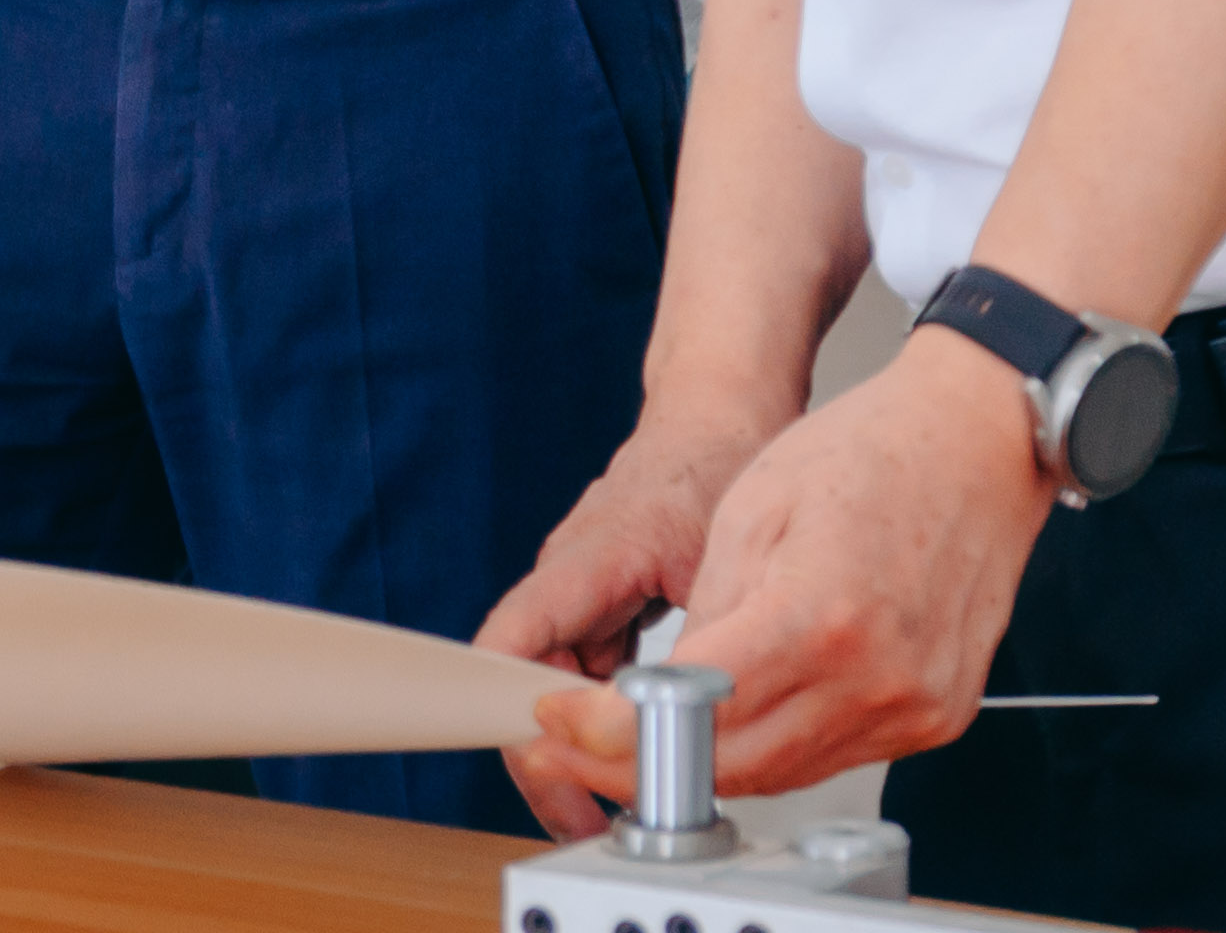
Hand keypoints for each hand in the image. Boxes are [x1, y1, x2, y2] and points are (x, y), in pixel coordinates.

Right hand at [477, 400, 788, 835]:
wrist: (721, 410)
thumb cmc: (717, 458)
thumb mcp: (719, 553)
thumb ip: (698, 632)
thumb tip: (695, 712)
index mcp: (580, 565)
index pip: (506, 645)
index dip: (504, 711)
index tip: (534, 768)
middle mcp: (566, 582)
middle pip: (526, 683)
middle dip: (556, 755)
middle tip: (593, 815)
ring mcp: (580, 594)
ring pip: (557, 685)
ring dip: (584, 740)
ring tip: (624, 796)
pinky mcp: (601, 603)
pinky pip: (586, 672)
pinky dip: (608, 713)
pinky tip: (648, 742)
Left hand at [521, 331, 1054, 815]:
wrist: (977, 440)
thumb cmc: (873, 451)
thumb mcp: (752, 508)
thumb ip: (704, 611)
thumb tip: (660, 692)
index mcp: (817, 617)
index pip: (687, 713)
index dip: (607, 735)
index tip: (558, 730)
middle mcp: (875, 678)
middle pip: (730, 765)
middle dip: (635, 766)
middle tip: (575, 749)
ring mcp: (914, 706)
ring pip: (780, 774)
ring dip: (702, 767)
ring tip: (639, 739)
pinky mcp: (936, 717)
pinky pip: (833, 757)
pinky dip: (772, 749)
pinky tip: (730, 724)